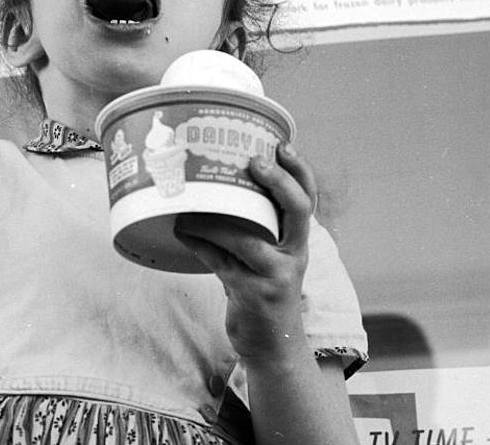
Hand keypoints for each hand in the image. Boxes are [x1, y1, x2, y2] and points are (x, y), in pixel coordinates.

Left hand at [174, 142, 316, 361]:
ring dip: (213, 220)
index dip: (299, 171)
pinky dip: (198, 245)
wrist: (272, 345)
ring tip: (187, 208)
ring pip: (247, 238)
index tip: (282, 144)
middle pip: (297, 211)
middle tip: (253, 161)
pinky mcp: (253, 294)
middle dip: (278, 183)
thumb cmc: (262, 288)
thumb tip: (213, 184)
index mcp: (298, 240)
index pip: (308, 198)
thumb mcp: (267, 255)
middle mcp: (294, 254)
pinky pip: (220, 263)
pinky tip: (181, 232)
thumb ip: (252, 225)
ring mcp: (276, 276)